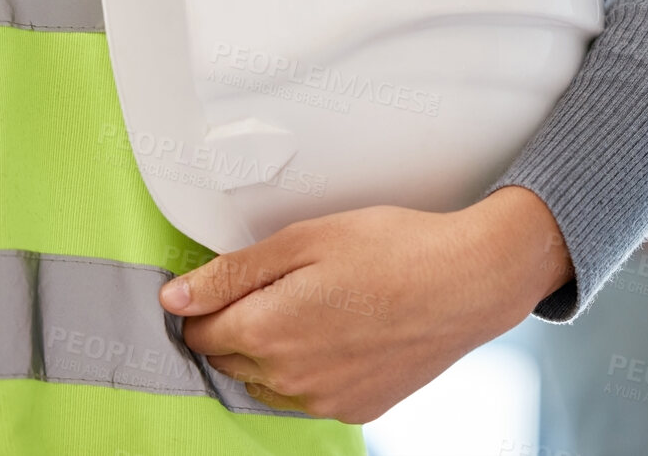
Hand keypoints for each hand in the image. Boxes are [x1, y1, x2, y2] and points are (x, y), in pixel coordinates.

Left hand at [158, 186, 572, 422]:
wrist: (471, 282)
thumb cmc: (396, 249)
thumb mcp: (308, 238)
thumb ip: (234, 272)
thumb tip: (177, 296)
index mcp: (266, 330)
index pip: (197, 331)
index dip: (209, 302)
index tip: (234, 283)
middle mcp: (288, 377)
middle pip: (228, 359)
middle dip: (240, 326)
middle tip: (286, 287)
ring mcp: (322, 400)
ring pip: (267, 383)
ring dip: (274, 352)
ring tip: (319, 309)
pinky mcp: (356, 409)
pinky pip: (310, 396)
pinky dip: (314, 370)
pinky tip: (345, 333)